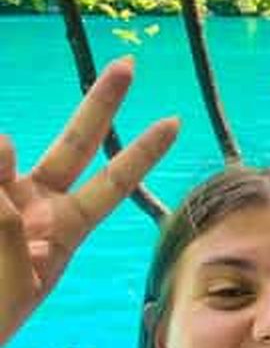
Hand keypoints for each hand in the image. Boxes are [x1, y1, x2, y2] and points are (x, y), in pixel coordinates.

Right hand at [0, 58, 177, 345]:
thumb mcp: (12, 283)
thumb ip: (6, 223)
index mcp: (63, 230)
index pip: (111, 185)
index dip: (141, 155)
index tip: (175, 122)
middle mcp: (36, 202)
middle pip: (77, 142)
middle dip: (103, 103)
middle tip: (131, 64)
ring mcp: (0, 192)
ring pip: (3, 152)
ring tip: (1, 245)